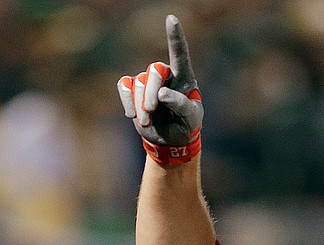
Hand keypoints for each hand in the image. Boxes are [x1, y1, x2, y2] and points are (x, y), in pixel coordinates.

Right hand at [117, 15, 203, 164]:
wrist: (171, 140)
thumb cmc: (186, 124)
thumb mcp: (191, 117)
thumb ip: (181, 104)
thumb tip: (162, 94)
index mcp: (184, 77)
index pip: (180, 54)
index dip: (175, 37)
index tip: (172, 19)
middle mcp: (166, 75)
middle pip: (154, 71)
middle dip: (151, 91)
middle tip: (153, 109)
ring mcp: (148, 81)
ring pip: (140, 82)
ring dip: (142, 105)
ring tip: (148, 121)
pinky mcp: (134, 90)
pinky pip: (125, 87)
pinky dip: (128, 102)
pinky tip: (133, 115)